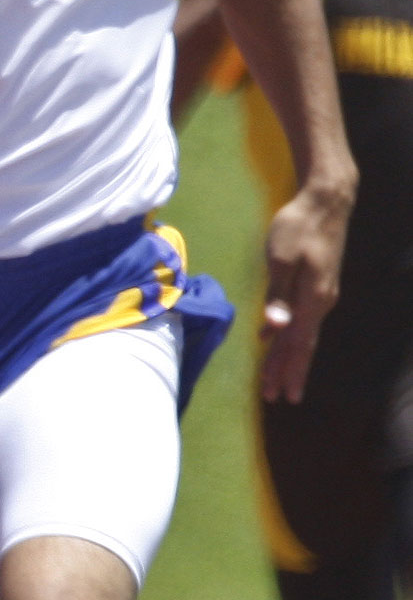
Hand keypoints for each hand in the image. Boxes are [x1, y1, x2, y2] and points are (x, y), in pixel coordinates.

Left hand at [260, 178, 352, 401]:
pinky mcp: (315, 285)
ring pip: (300, 334)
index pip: (298, 345)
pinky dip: (286, 335)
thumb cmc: (299, 226)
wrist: (326, 201)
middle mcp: (319, 303)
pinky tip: (273, 339)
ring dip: (286, 357)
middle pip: (301, 346)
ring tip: (274, 379)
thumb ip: (277, 295)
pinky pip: (300, 319)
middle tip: (275, 398)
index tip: (281, 395)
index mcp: (311, 300)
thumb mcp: (281, 259)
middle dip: (286, 372)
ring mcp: (320, 294)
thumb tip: (273, 329)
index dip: (288, 371)